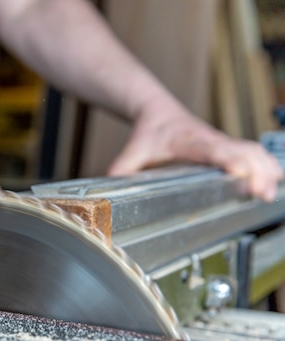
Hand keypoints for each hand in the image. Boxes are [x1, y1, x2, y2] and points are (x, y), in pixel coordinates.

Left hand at [108, 98, 282, 200]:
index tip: (241, 172)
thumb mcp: (133, 151)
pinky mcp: (229, 147)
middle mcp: (211, 140)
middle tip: (262, 193)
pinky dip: (268, 165)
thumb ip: (122, 170)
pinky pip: (255, 153)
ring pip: (253, 151)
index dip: (228, 159)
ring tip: (270, 193)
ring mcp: (223, 142)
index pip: (212, 149)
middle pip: (240, 151)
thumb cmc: (149, 132)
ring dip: (266, 170)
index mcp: (189, 140)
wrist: (158, 112)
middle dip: (255, 171)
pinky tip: (276, 181)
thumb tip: (108, 189)